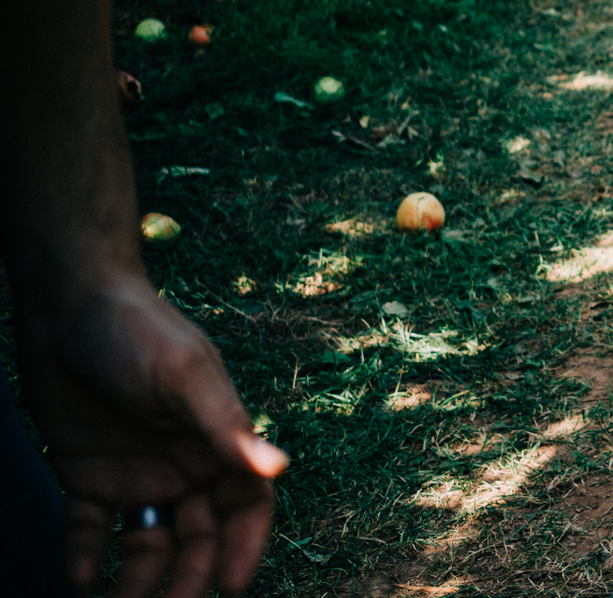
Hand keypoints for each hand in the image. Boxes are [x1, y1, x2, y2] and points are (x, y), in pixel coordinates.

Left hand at [12, 272, 287, 597]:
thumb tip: (279, 466)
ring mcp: (137, 473)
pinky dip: (86, 557)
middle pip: (198, 536)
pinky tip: (79, 577)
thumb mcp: (184, 378)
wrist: (68, 306)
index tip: (231, 584)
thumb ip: (227, 426)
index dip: (244, 545)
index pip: (246, 505)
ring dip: (138, 581)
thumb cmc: (138, 331)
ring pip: (147, 544)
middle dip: (190, 578)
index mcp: (218, 441)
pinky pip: (92, 530)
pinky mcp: (89, 475)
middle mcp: (184, 465)